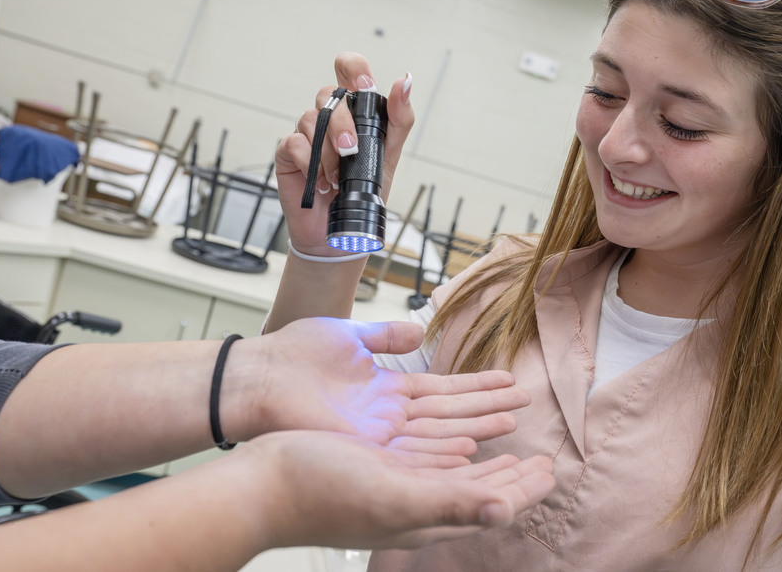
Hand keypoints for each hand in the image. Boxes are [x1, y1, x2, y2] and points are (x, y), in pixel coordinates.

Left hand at [228, 318, 528, 458]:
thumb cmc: (294, 354)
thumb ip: (386, 336)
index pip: (444, 389)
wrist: (256, 376)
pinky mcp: (363, 447)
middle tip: (525, 403)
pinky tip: (472, 450)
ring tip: (511, 424)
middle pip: (450, 413)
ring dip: (475, 428)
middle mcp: (390, 415)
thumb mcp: (350, 336)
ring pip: (438, 433)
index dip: (477, 385)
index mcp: (387, 389)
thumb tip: (419, 330)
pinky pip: (411, 452)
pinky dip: (441, 451)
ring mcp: (379, 433)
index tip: (508, 380)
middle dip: (488, 407)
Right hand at [243, 430, 555, 550]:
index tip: (552, 467)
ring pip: (455, 472)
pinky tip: (449, 442)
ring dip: (486, 458)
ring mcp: (392, 487)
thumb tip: (508, 509)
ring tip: (509, 447)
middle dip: (513, 476)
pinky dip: (450, 449)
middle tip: (542, 459)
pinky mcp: (373, 470)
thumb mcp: (394, 493)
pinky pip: (426, 459)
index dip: (525, 487)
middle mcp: (414, 504)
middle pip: (479, 490)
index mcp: (427, 515)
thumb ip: (452, 501)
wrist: (261, 485)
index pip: (492, 503)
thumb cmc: (322, 491)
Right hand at [276, 52, 414, 255]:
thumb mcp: (390, 154)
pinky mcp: (289, 153)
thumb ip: (399, 118)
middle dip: (343, 123)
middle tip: (351, 150)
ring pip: (311, 119)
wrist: (343, 230)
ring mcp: (306, 133)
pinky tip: (321, 182)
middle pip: (329, 94)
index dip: (354, 69)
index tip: (364, 87)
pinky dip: (311, 163)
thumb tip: (405, 81)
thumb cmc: (365, 190)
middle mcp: (328, 116)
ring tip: (339, 177)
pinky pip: (294, 143)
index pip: (348, 68)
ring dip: (328, 151)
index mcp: (354, 110)